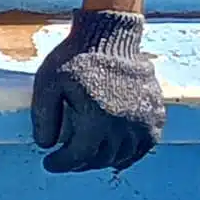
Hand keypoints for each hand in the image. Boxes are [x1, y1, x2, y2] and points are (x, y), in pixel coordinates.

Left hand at [30, 10, 164, 174]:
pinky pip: (144, 146)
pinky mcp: (155, 115)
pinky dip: (129, 153)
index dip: (61, 164)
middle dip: (80, 163)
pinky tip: (115, 151)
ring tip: (88, 155)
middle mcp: (124, 126)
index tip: (49, 163)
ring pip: (123, 156)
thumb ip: (44, 117)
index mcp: (97, 120)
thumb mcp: (48, 83)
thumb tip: (45, 146)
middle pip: (100, 159)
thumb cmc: (76, 57)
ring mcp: (143, 121)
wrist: (111, 36)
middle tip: (68, 159)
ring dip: (103, 160)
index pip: (78, 157)